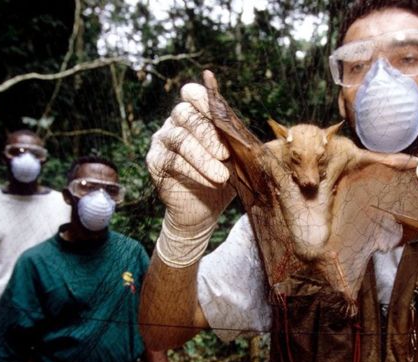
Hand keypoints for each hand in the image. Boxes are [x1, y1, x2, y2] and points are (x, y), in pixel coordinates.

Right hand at [147, 83, 235, 267]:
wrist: (204, 210)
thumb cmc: (224, 178)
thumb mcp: (237, 158)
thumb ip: (240, 141)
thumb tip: (263, 136)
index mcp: (195, 114)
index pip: (192, 94)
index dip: (203, 97)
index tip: (218, 113)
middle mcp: (174, 123)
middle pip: (185, 114)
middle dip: (208, 133)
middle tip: (226, 154)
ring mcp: (162, 141)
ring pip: (179, 139)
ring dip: (203, 157)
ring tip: (222, 175)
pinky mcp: (154, 161)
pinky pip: (172, 160)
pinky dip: (193, 171)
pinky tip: (210, 180)